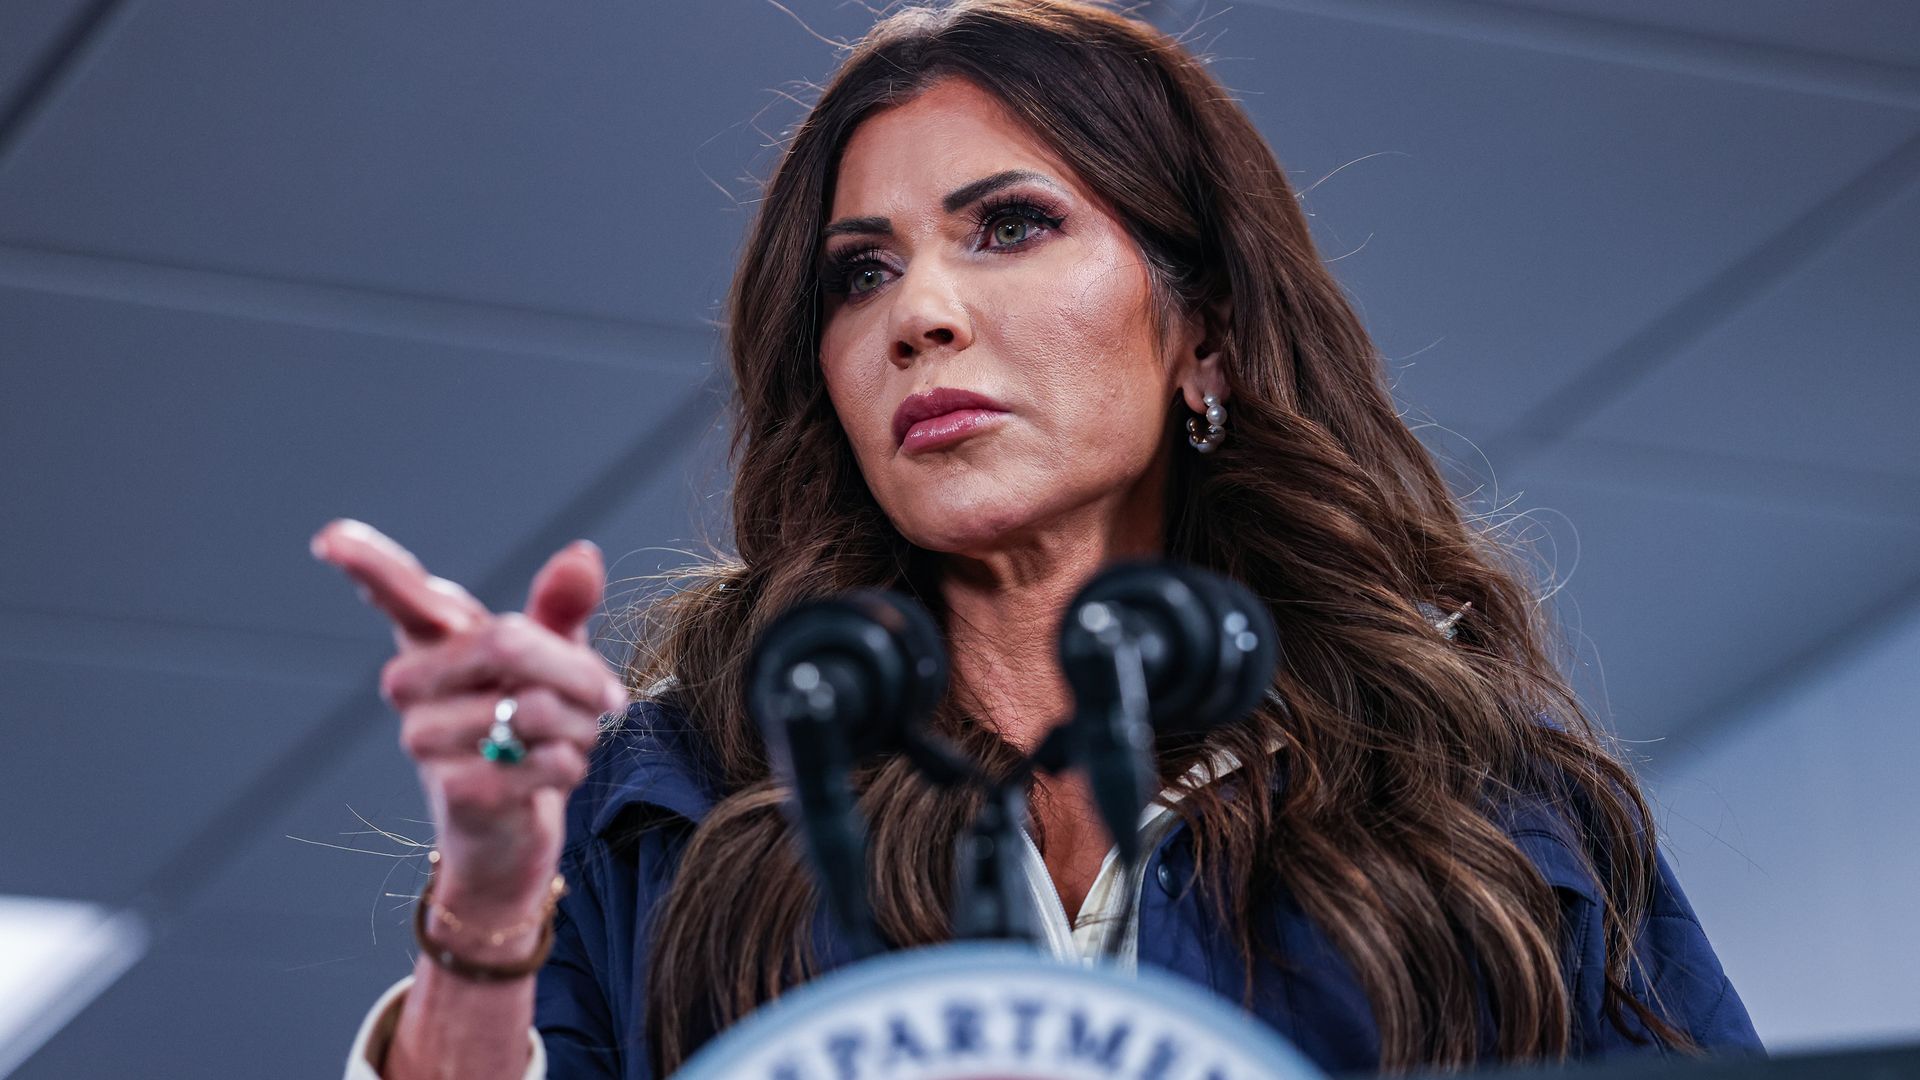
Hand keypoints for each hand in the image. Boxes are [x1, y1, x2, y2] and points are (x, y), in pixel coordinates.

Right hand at [310, 519, 627, 926]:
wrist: (511, 823)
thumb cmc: (524, 721)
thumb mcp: (551, 656)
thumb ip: (561, 605)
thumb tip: (581, 555)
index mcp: (432, 640)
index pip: (396, 593)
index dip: (366, 562)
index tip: (330, 538)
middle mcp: (411, 685)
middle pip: (507, 644)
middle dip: (577, 670)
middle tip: (609, 694)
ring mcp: (424, 738)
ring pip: (535, 708)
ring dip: (581, 725)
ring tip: (571, 737)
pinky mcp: (455, 789)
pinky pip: (544, 760)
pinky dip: (572, 764)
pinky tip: (552, 772)